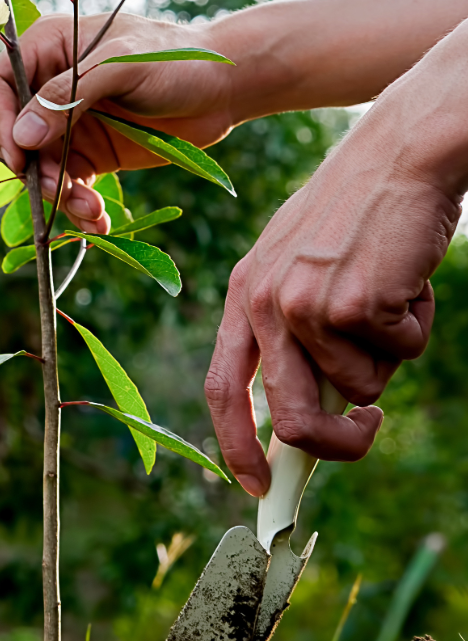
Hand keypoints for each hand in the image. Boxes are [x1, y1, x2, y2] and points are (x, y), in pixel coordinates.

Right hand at [0, 11, 237, 231]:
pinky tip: (99, 224)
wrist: (227, 86)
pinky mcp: (89, 155)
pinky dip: (78, 209)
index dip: (0, 121)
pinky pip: (67, 187)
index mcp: (46, 48)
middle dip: (30, 167)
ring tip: (90, 211)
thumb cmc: (178, 58)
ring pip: (37, 169)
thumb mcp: (123, 66)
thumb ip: (70, 96)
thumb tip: (22, 138)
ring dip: (57, 195)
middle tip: (58, 188)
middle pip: (9, 134)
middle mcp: (48, 87)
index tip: (20, 155)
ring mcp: (67, 124)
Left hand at [204, 113, 460, 496]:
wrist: (398, 155)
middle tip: (368, 430)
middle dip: (336, 445)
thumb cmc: (355, 216)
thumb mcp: (300, 269)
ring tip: (389, 294)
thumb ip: (294, 335)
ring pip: (362, 385)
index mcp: (242, 295)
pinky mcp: (354, 303)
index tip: (258, 486)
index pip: (223, 388)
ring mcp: (305, 304)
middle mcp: (263, 302)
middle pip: (292, 418)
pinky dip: (416, 326)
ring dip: (390, 353)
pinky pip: (401, 353)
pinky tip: (406, 279)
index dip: (236, 446)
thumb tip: (306, 417)